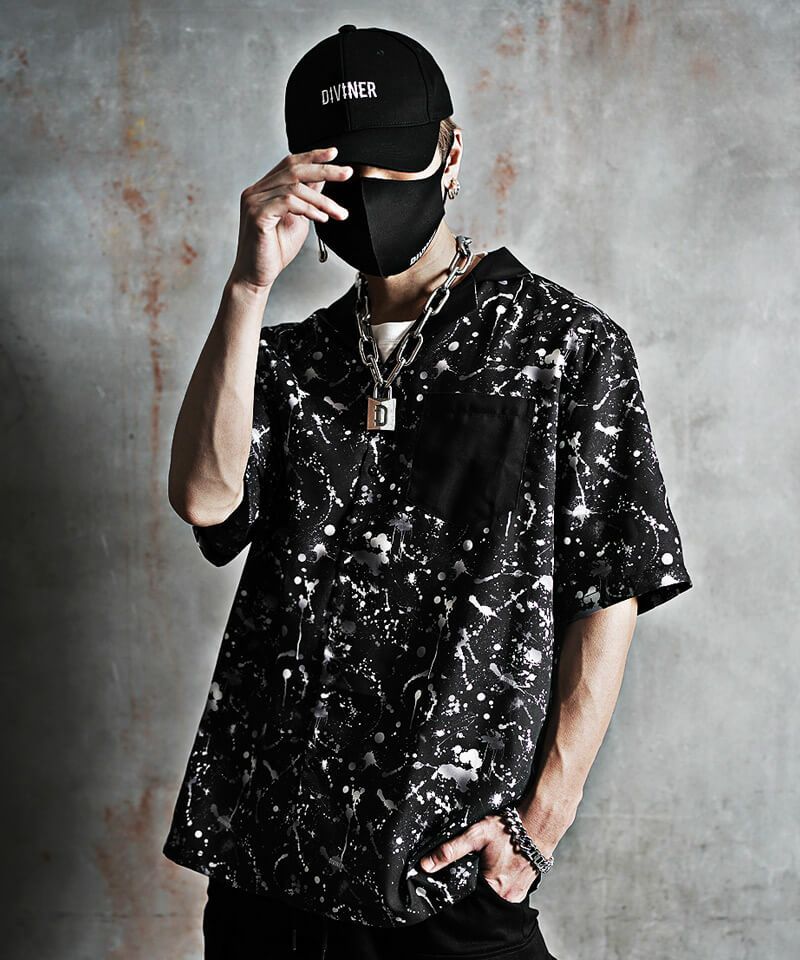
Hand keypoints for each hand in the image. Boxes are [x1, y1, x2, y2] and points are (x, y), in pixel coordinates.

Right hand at [228, 146, 351, 291]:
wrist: (257, 276)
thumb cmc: (275, 251)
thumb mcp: (298, 219)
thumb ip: (307, 199)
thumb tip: (322, 179)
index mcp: (264, 189)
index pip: (289, 164)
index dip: (313, 156)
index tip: (335, 154)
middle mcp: (255, 191)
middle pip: (294, 169)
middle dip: (324, 169)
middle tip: (347, 174)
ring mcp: (253, 201)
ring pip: (294, 187)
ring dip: (322, 200)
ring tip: (339, 213)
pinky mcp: (257, 215)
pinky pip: (288, 202)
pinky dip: (309, 209)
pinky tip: (322, 219)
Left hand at [419, 809, 545, 902]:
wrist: (539, 825)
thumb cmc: (509, 828)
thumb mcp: (477, 835)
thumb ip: (451, 850)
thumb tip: (425, 865)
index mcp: (493, 888)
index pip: (465, 900)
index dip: (455, 892)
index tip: (446, 882)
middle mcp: (506, 898)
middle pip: (478, 900)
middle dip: (469, 890)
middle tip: (467, 870)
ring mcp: (516, 896)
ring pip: (490, 898)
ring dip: (482, 888)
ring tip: (479, 870)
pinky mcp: (522, 891)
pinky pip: (502, 895)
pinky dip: (495, 886)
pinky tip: (492, 872)